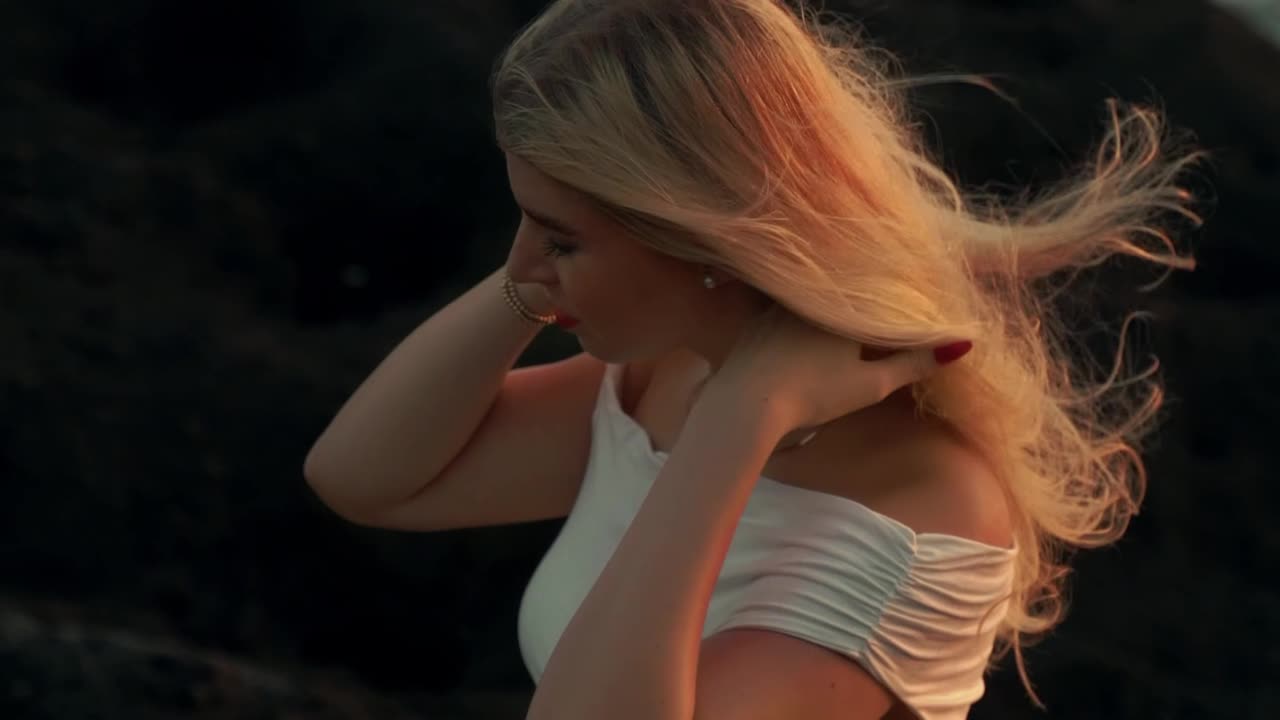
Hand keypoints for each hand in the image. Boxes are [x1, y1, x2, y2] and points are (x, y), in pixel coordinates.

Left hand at [704, 302, 972, 433]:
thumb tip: (963, 345)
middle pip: (843, 288)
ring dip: (826, 300)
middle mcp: (808, 295)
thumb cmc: (814, 393)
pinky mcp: (752, 321)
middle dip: (862, 293)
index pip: (877, 288)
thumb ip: (914, 363)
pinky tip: (798, 328)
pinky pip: (781, 308)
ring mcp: (775, 306)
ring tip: (842, 320)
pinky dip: (795, 314)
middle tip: (882, 286)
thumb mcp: (871, 383)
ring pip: (811, 296)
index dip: (896, 294)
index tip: (917, 293)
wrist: (746, 404)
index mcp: (842, 304)